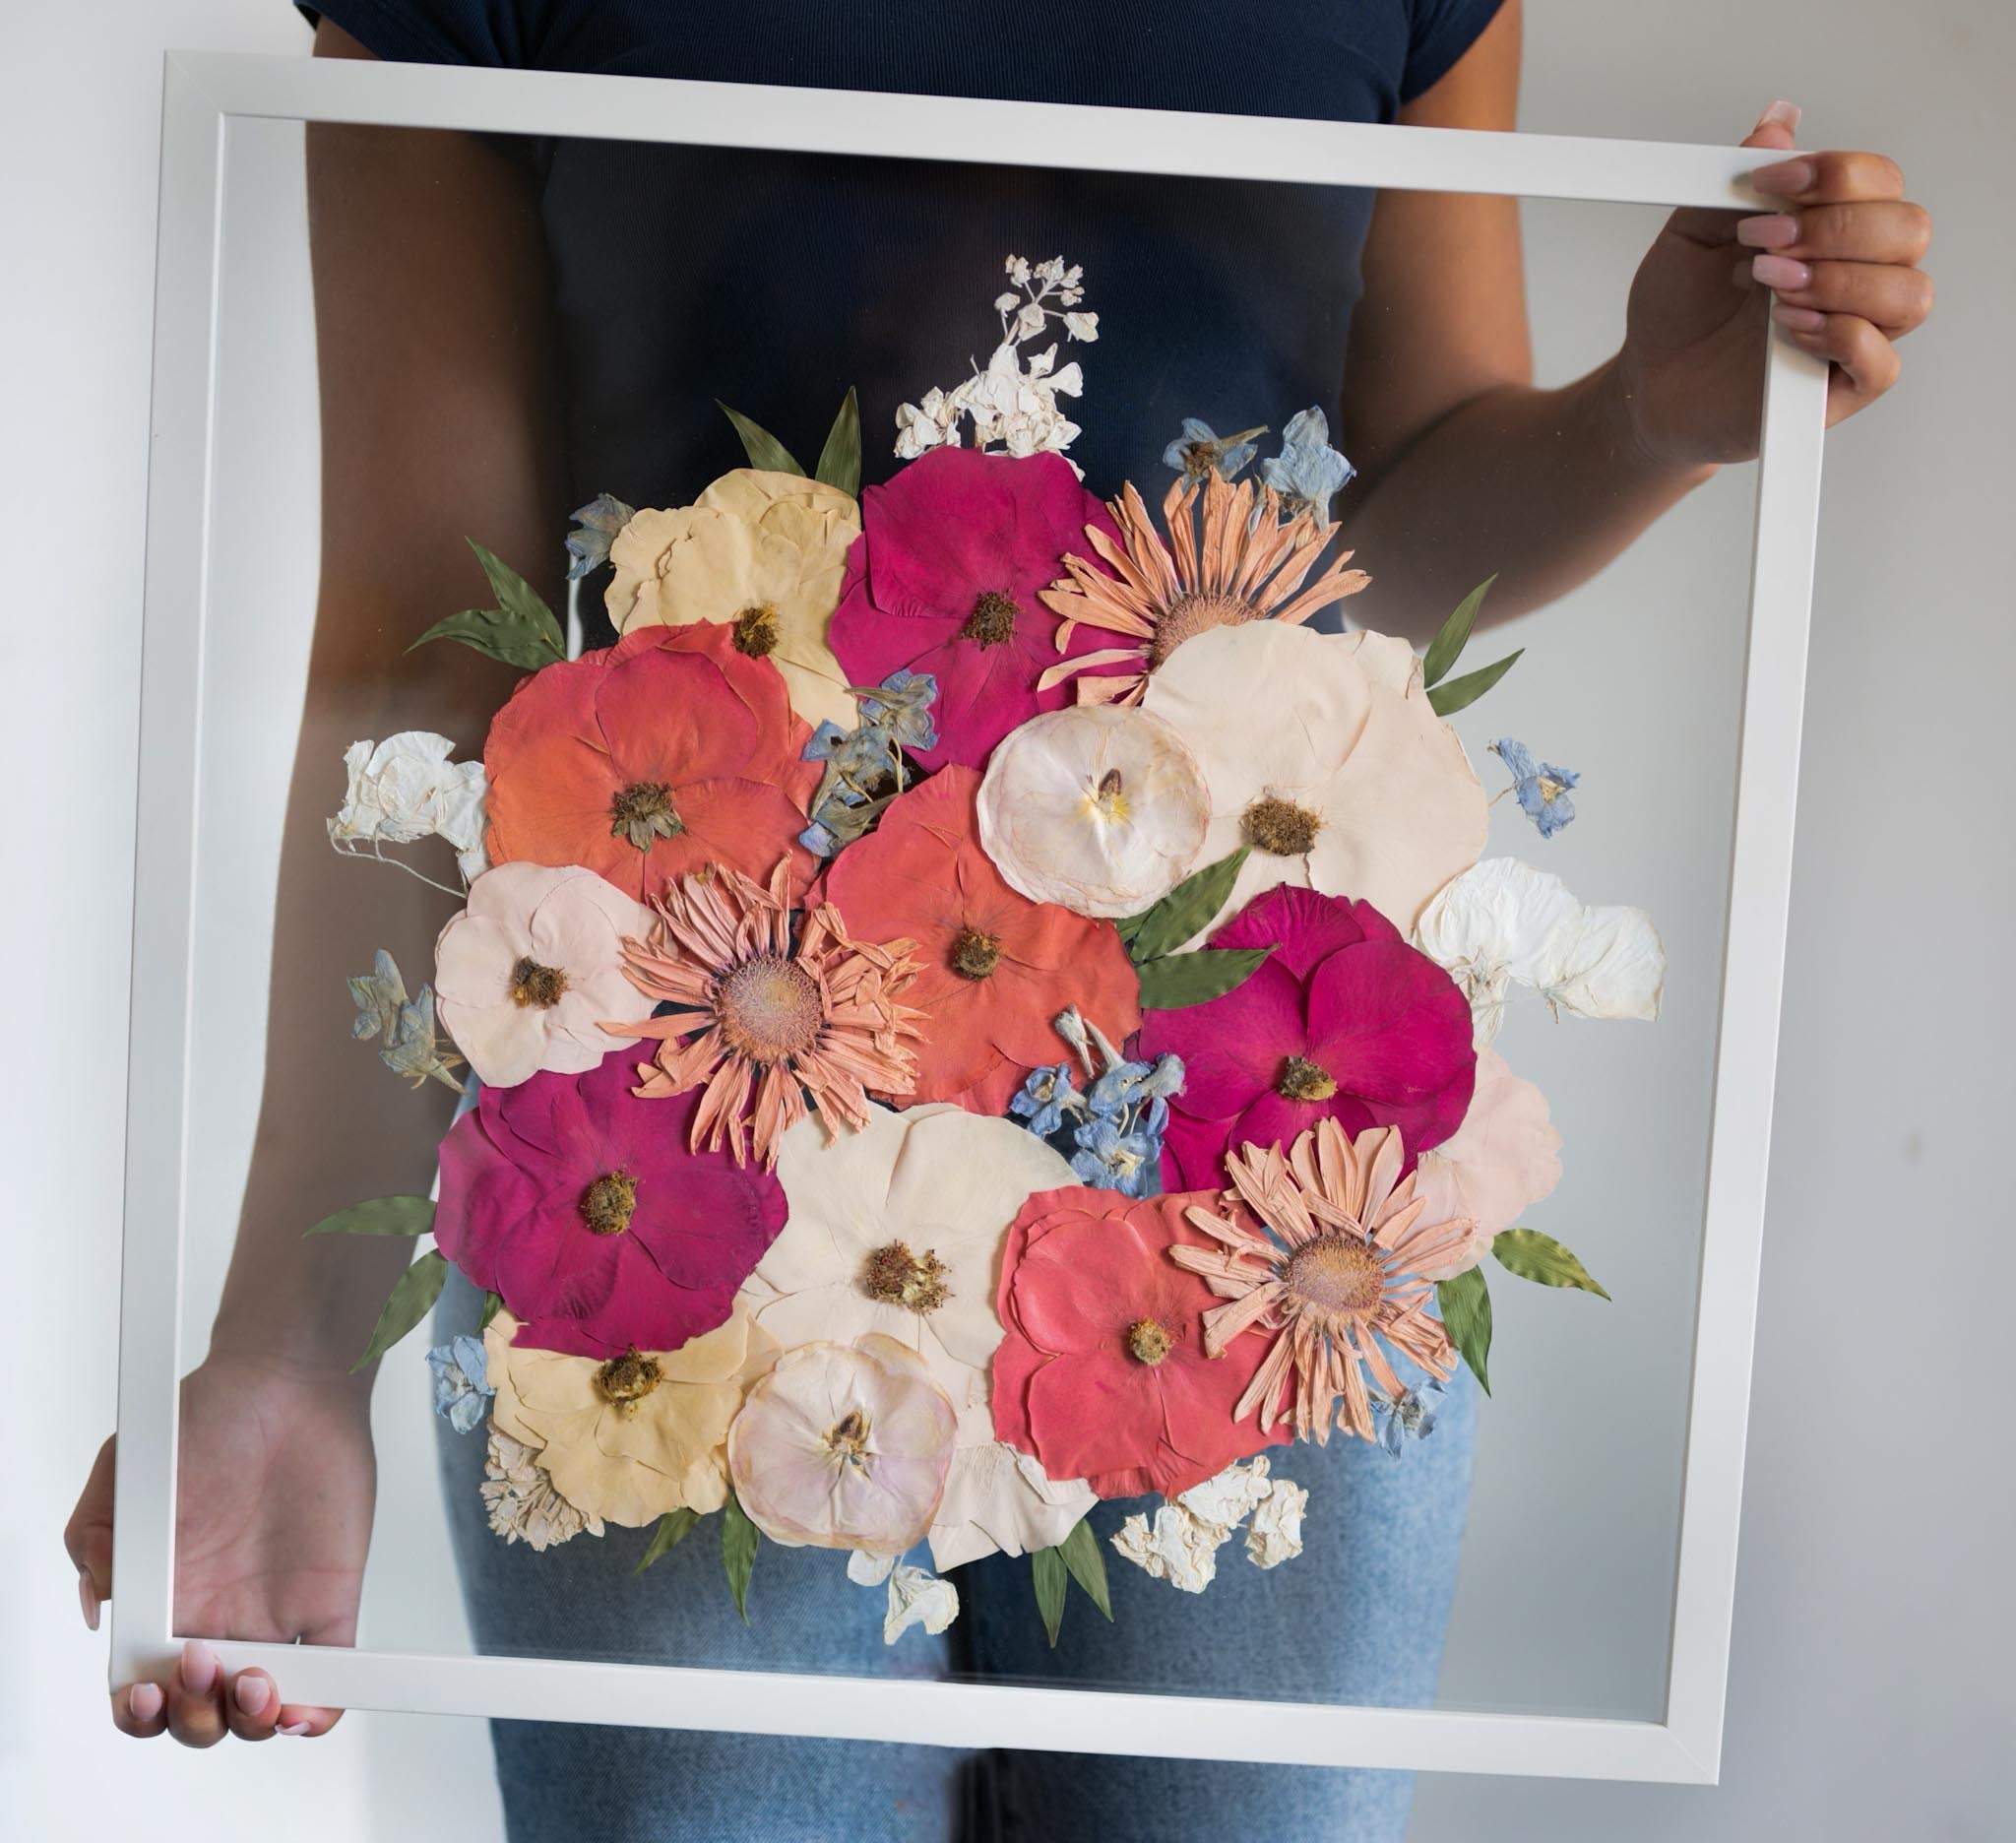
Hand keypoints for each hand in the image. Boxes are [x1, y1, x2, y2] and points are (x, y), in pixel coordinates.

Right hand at [66, 1351, 376, 1745]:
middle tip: (203, 1665)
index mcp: (163, 1602)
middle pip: (200, 1712)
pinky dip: (323, 1708)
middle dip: (195, 1720)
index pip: (144, 1687)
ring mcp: (275, 1612)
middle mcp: (217, 1617)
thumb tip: (98, 1600)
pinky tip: (306, 1711)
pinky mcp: (329, 1599)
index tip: (147, 1692)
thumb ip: (95, 1538)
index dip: (141, 1712)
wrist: (285, 1382)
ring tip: (254, 1683)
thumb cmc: (207, 1419)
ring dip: (252, 1722)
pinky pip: (334, 1671)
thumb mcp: (124, 1471)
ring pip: (262, 1707)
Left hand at [1614, 100, 1932, 468]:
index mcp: (1834, 227)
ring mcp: (1857, 332)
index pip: (1882, 182)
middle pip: (1909, 230)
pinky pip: (1883, 364)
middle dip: (1837, 230)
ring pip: (1909, 294)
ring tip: (1772, 288)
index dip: (1837, 174)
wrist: (1647, 381)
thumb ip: (1735, 180)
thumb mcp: (1691, 234)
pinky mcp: (1839, 390)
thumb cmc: (1677, 309)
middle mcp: (1859, 274)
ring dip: (1841, 282)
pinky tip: (1789, 329)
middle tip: (1766, 246)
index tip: (1771, 182)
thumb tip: (1779, 122)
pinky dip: (1843, 338)